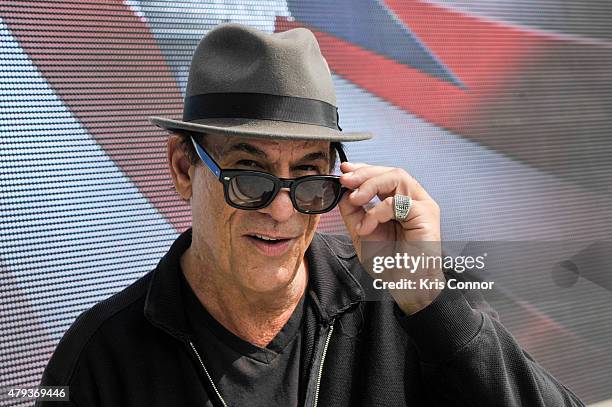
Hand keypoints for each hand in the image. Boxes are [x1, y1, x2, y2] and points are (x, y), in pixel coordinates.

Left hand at [338, 162, 443, 314]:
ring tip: (355, 200)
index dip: (364, 169)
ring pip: (397, 178)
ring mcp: (422, 206)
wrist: (405, 286)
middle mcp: (414, 200)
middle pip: (391, 172)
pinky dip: (378, 211)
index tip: (344, 171)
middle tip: (344, 180)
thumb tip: (343, 192)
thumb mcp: (362, 233)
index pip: (384, 176)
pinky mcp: (426, 215)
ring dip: (370, 186)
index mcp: (401, 202)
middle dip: (364, 173)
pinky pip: (399, 202)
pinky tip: (367, 226)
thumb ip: (353, 212)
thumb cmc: (389, 263)